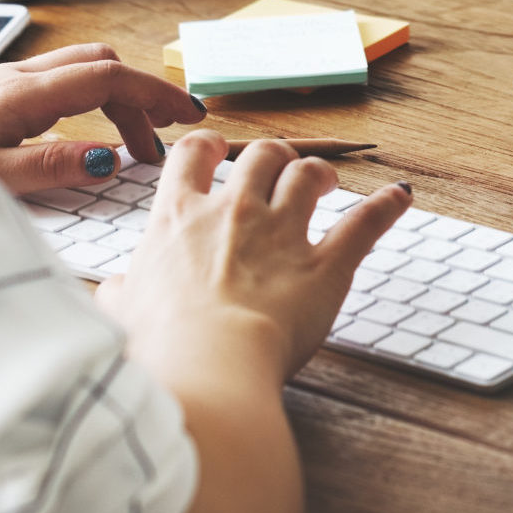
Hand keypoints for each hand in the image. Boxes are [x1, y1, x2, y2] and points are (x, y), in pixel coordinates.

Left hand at [0, 42, 204, 196]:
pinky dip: (94, 99)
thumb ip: (47, 167)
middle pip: (102, 65)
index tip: (188, 117)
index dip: (153, 92)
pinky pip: (63, 80)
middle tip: (165, 142)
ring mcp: (9, 79)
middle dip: (143, 96)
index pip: (107, 77)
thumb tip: (107, 159)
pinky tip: (91, 136)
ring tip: (135, 147)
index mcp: (22, 95)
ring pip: (83, 68)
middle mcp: (19, 77)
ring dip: (119, 97)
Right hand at [97, 131, 410, 385]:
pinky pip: (362, 225)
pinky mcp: (324, 267)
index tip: (217, 151)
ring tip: (326, 180)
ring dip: (319, 172)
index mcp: (179, 217)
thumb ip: (120, 295)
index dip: (209, 147)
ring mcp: (281, 234)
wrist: (206, 365)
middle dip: (273, 156)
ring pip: (307, 175)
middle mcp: (232, 211)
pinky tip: (400, 196)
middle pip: (260, 155)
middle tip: (279, 169)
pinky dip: (385, 208)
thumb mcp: (122, 314)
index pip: (193, 154)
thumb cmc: (159, 345)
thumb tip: (112, 294)